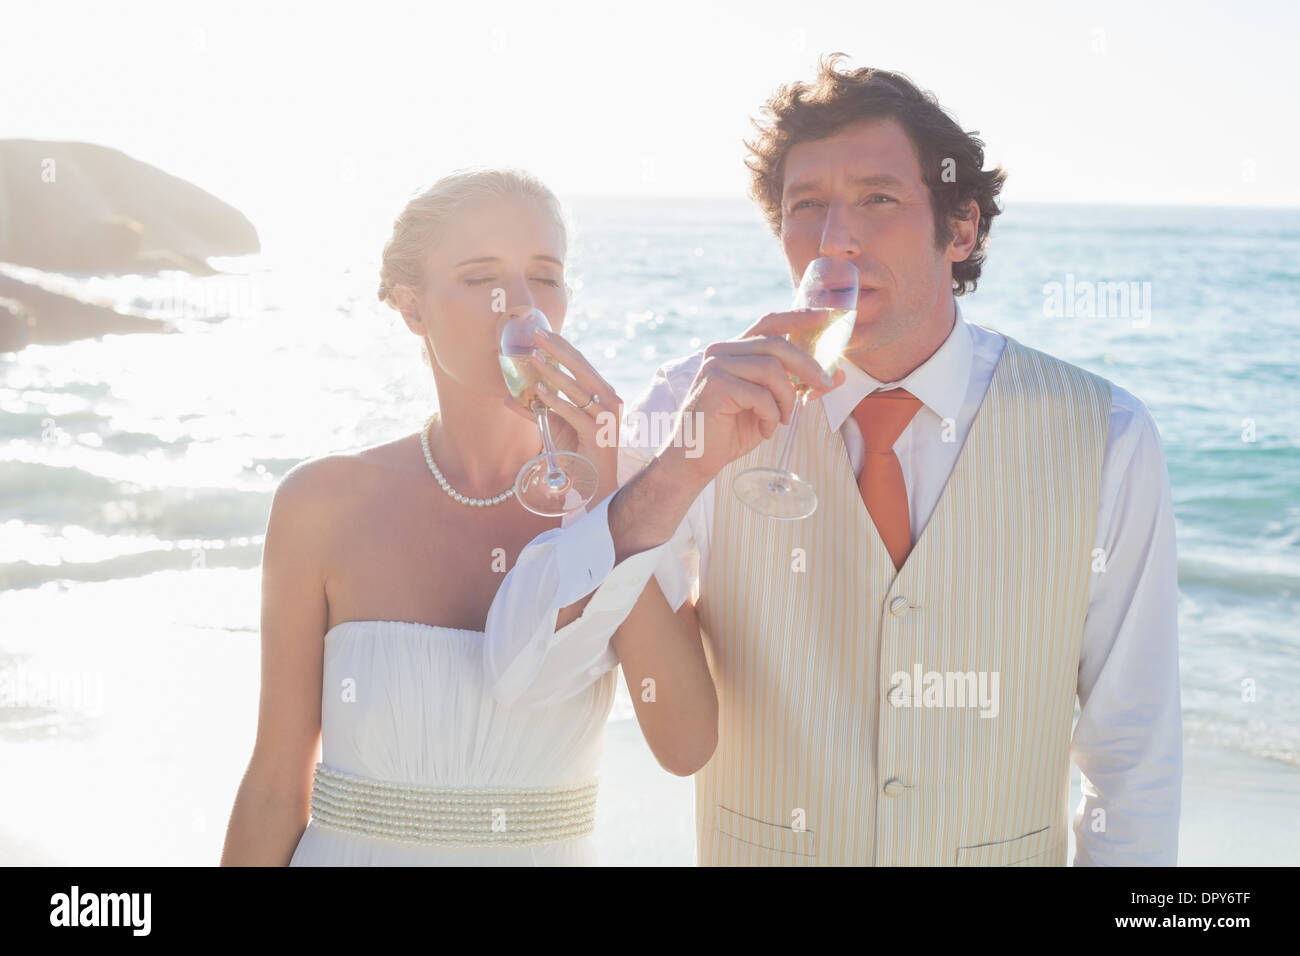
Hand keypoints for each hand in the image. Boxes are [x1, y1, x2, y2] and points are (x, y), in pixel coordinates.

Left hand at [501, 328, 623, 503]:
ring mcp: (606, 418)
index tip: (543, 333)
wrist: (595, 486)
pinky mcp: (598, 434)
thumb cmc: (578, 455)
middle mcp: (610, 402)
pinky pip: (573, 412)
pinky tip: (539, 390)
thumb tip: (508, 396)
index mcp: (603, 396)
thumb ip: (535, 410)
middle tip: (538, 334)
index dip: (563, 348)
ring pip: (577, 389)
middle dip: (558, 350)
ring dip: (554, 372)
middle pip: (583, 369)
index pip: (583, 365)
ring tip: (533, 357)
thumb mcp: (555, 427)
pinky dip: (556, 400)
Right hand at [665, 310, 845, 487]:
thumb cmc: (732, 431)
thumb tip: (837, 376)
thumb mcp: (772, 406)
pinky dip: (771, 415)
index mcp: (734, 350)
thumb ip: (798, 388)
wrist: (694, 459)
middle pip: (776, 343)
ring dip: (787, 398)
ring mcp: (716, 366)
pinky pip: (760, 395)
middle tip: (825, 385)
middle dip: (808, 364)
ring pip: (771, 369)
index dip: (801, 317)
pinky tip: (765, 429)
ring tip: (782, 419)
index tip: (830, 317)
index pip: (770, 322)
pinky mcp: (715, 385)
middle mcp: (722, 351)